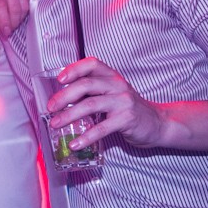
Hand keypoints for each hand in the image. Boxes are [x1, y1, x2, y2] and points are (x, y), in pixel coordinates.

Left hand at [0, 0, 29, 36]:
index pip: (0, 5)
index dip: (4, 20)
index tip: (6, 32)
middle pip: (14, 8)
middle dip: (13, 23)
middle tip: (9, 32)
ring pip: (23, 7)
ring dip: (19, 19)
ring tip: (13, 25)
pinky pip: (28, 2)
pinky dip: (25, 13)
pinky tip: (19, 17)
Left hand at [44, 57, 167, 148]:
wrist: (157, 123)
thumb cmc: (127, 108)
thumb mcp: (111, 93)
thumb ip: (90, 92)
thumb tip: (60, 99)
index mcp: (111, 76)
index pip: (91, 64)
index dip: (73, 69)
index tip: (59, 79)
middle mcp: (117, 85)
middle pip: (86, 85)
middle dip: (64, 96)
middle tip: (50, 108)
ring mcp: (123, 101)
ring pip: (90, 105)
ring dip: (69, 115)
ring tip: (55, 124)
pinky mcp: (127, 119)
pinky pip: (102, 128)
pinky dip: (86, 137)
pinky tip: (75, 143)